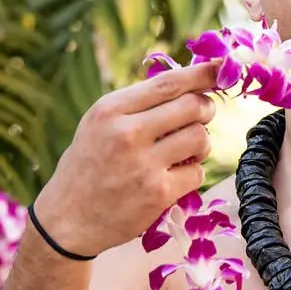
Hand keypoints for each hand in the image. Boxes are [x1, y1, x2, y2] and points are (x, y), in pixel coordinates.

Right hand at [33, 62, 219, 256]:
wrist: (67, 221)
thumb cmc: (90, 167)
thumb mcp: (100, 125)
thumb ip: (139, 105)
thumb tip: (192, 84)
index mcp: (110, 110)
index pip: (168, 83)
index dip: (202, 74)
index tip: (222, 68)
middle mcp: (126, 132)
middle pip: (194, 106)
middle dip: (207, 108)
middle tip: (202, 116)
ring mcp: (144, 164)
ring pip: (201, 137)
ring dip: (201, 143)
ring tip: (182, 151)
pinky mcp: (159, 192)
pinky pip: (198, 172)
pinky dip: (191, 174)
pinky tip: (172, 178)